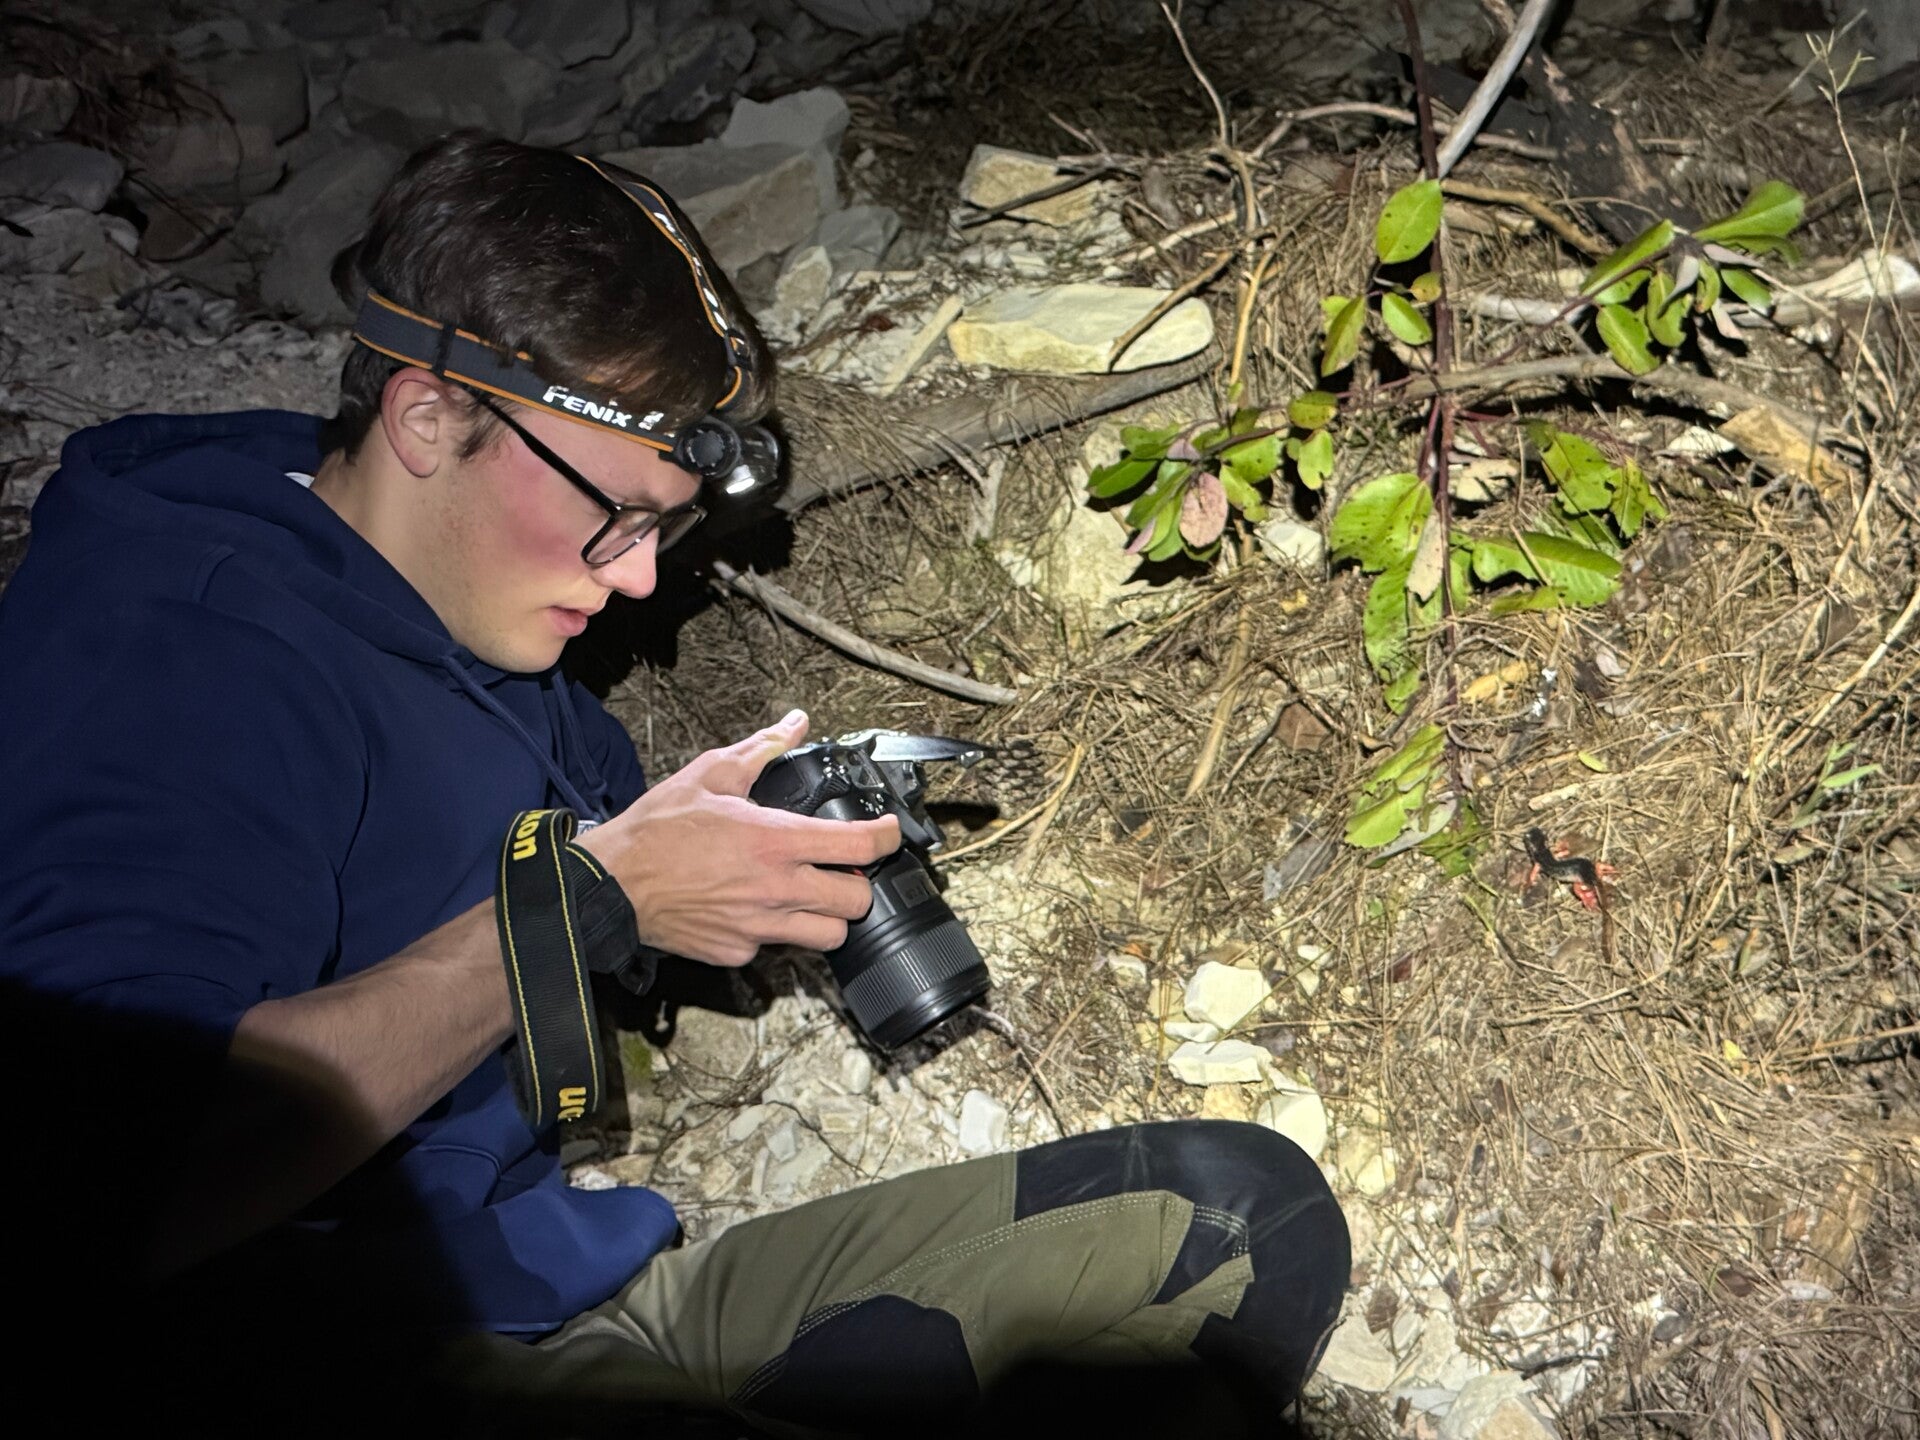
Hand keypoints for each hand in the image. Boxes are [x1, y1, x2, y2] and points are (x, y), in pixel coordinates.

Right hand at [578, 711, 900, 966]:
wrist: (611, 884)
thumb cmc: (657, 831)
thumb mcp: (712, 774)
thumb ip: (763, 749)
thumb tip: (794, 724)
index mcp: (776, 840)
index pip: (860, 845)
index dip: (887, 837)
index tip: (887, 831)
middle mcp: (776, 888)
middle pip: (857, 901)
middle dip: (859, 883)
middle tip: (842, 869)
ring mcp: (759, 927)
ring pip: (829, 936)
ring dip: (828, 915)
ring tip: (808, 895)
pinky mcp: (737, 953)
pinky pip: (776, 949)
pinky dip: (776, 932)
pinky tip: (755, 909)